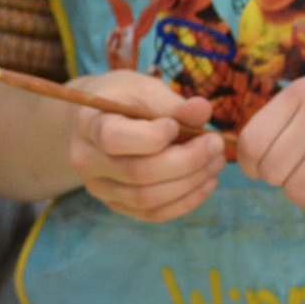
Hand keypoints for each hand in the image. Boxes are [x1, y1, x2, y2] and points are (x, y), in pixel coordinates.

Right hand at [66, 70, 225, 222]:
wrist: (102, 120)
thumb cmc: (127, 99)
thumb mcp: (147, 89)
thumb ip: (173, 103)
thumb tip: (203, 111)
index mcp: (89, 124)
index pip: (114, 139)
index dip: (153, 136)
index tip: (177, 124)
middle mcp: (87, 161)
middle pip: (137, 173)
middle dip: (187, 161)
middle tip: (217, 144)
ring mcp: (100, 188)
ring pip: (147, 198)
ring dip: (191, 183)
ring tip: (216, 161)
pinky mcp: (117, 204)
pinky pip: (152, 213)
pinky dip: (185, 201)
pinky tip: (207, 181)